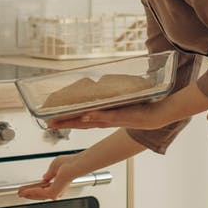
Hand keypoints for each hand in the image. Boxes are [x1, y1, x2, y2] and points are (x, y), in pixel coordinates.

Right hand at [17, 156, 83, 200]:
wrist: (75, 165)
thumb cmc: (69, 163)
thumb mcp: (55, 167)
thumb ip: (49, 174)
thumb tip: (45, 178)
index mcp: (58, 184)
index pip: (44, 188)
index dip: (34, 189)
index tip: (27, 188)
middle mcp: (57, 190)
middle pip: (39, 193)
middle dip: (29, 193)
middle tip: (20, 193)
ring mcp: (55, 192)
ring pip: (38, 194)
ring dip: (28, 193)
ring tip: (20, 192)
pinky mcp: (53, 192)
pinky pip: (39, 193)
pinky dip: (31, 191)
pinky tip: (25, 190)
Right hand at [46, 100, 166, 130]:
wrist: (158, 114)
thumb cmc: (141, 108)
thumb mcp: (123, 101)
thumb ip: (112, 97)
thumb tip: (102, 85)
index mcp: (105, 117)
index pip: (82, 120)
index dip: (66, 120)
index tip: (52, 120)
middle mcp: (106, 120)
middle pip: (81, 123)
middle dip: (65, 122)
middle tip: (49, 123)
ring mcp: (113, 118)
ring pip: (91, 121)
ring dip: (76, 121)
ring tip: (60, 122)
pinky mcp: (123, 115)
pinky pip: (108, 115)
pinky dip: (97, 115)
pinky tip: (87, 114)